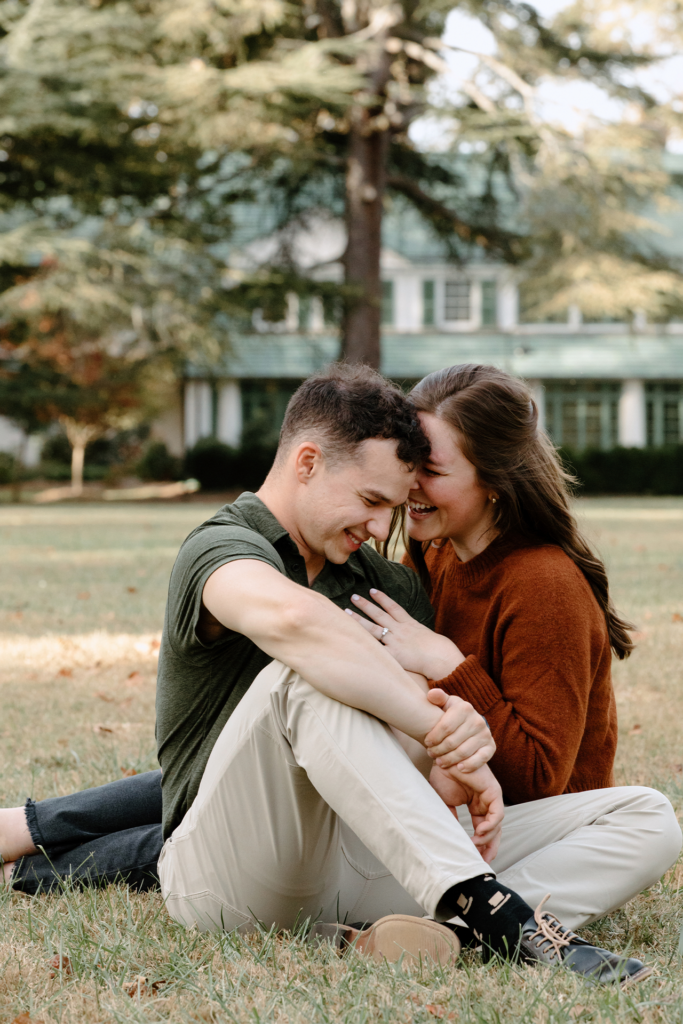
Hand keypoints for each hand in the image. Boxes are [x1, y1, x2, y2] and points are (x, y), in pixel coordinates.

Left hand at [345, 589, 464, 679]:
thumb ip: (416, 633)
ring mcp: (395, 641)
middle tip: (353, 596)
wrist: (441, 657)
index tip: (372, 590)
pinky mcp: (393, 654)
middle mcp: (399, 630)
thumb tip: (413, 635)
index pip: (393, 607)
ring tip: (346, 612)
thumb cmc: (439, 650)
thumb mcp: (427, 636)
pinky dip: (364, 645)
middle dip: (365, 605)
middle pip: (378, 615)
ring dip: (358, 619)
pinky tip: (352, 641)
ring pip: (372, 628)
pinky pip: (375, 649)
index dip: (382, 598)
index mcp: (409, 624)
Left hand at [424, 689, 495, 772]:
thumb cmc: (453, 713)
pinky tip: (458, 768)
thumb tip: (431, 694)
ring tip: (439, 762)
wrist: (471, 722)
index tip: (426, 742)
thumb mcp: (446, 704)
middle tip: (430, 754)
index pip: (445, 727)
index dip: (434, 737)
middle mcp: (477, 720)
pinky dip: (469, 765)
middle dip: (438, 750)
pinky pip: (481, 759)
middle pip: (452, 742)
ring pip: (463, 752)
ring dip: (449, 759)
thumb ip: (438, 698)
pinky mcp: (491, 746)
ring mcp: (485, 734)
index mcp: (464, 708)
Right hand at [430, 764, 503, 863]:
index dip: (480, 846)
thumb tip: (455, 840)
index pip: (483, 830)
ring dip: (488, 838)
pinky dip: (491, 825)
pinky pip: (498, 813)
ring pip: (497, 825)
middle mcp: (485, 803)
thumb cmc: (443, 775)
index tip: (474, 860)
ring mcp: (491, 797)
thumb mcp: (445, 803)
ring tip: (475, 845)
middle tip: (483, 862)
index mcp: (475, 805)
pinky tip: (481, 832)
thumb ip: (452, 820)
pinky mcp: (493, 791)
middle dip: (490, 847)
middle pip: (494, 831)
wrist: (444, 757)